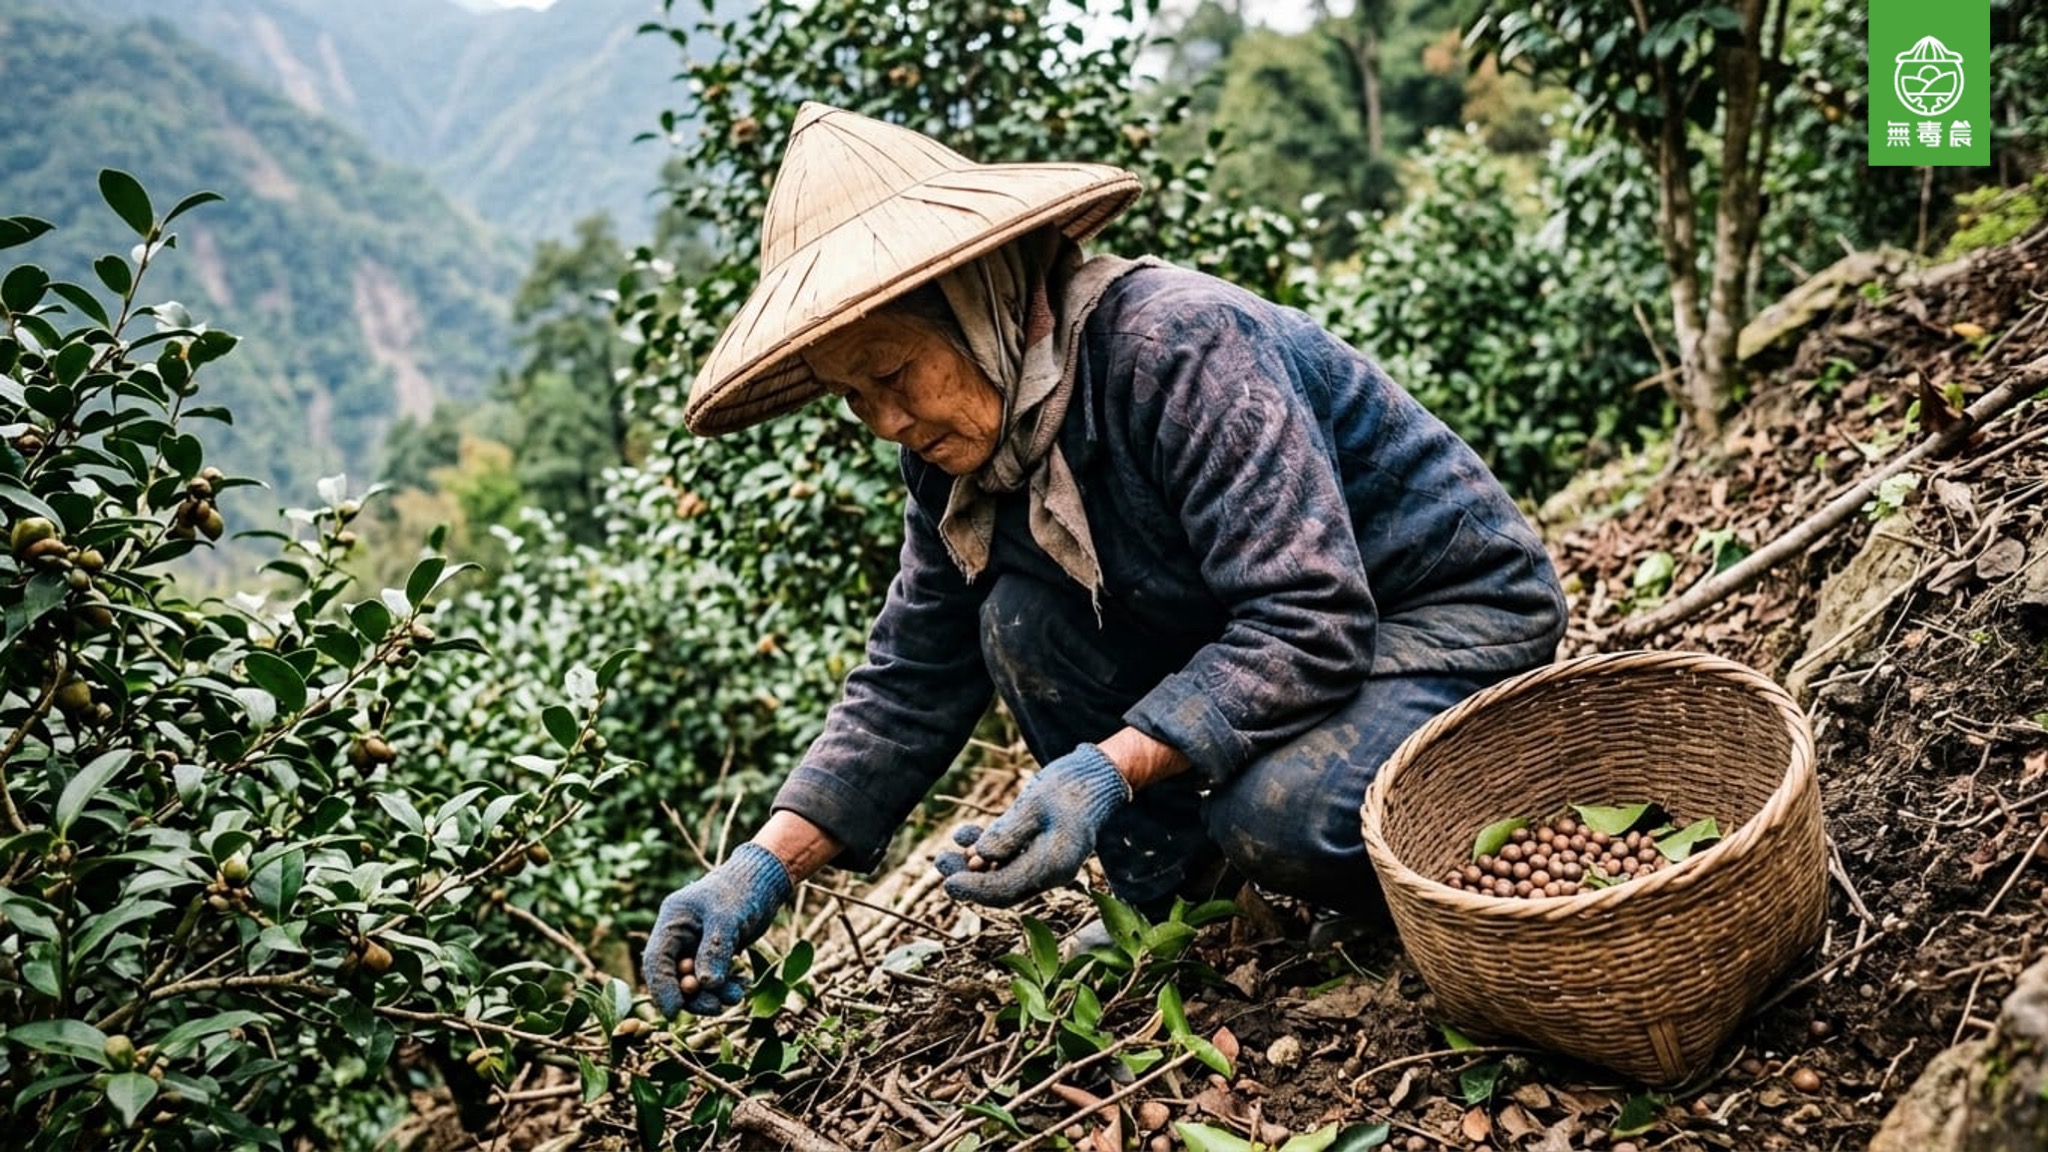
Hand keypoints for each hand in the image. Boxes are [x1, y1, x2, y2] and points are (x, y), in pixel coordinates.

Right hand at [643, 843, 791, 1016]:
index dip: (662, 988)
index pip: (657, 960)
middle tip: (715, 1006)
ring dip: (711, 994)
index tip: (675, 1012)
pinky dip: (723, 986)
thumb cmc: (742, 890)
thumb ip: (714, 950)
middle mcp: (680, 935)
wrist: (764, 879)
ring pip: (694, 981)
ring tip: (736, 995)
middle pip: (674, 976)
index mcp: (672, 921)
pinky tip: (741, 985)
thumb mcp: (726, 918)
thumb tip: (705, 985)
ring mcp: (696, 945)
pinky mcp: (713, 952)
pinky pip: (711, 977)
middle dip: (692, 996)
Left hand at [935, 744, 1129, 907]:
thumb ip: (1007, 832)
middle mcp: (1051, 871)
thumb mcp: (1034, 803)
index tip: (948, 882)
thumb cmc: (1070, 786)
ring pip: (1003, 874)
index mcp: (1054, 865)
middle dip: (969, 878)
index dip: (975, 888)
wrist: (1098, 776)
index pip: (1007, 889)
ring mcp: (1046, 862)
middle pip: (1003, 887)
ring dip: (973, 865)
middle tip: (940, 863)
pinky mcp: (1040, 849)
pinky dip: (987, 850)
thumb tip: (979, 857)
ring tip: (946, 853)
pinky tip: (964, 837)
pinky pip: (1009, 858)